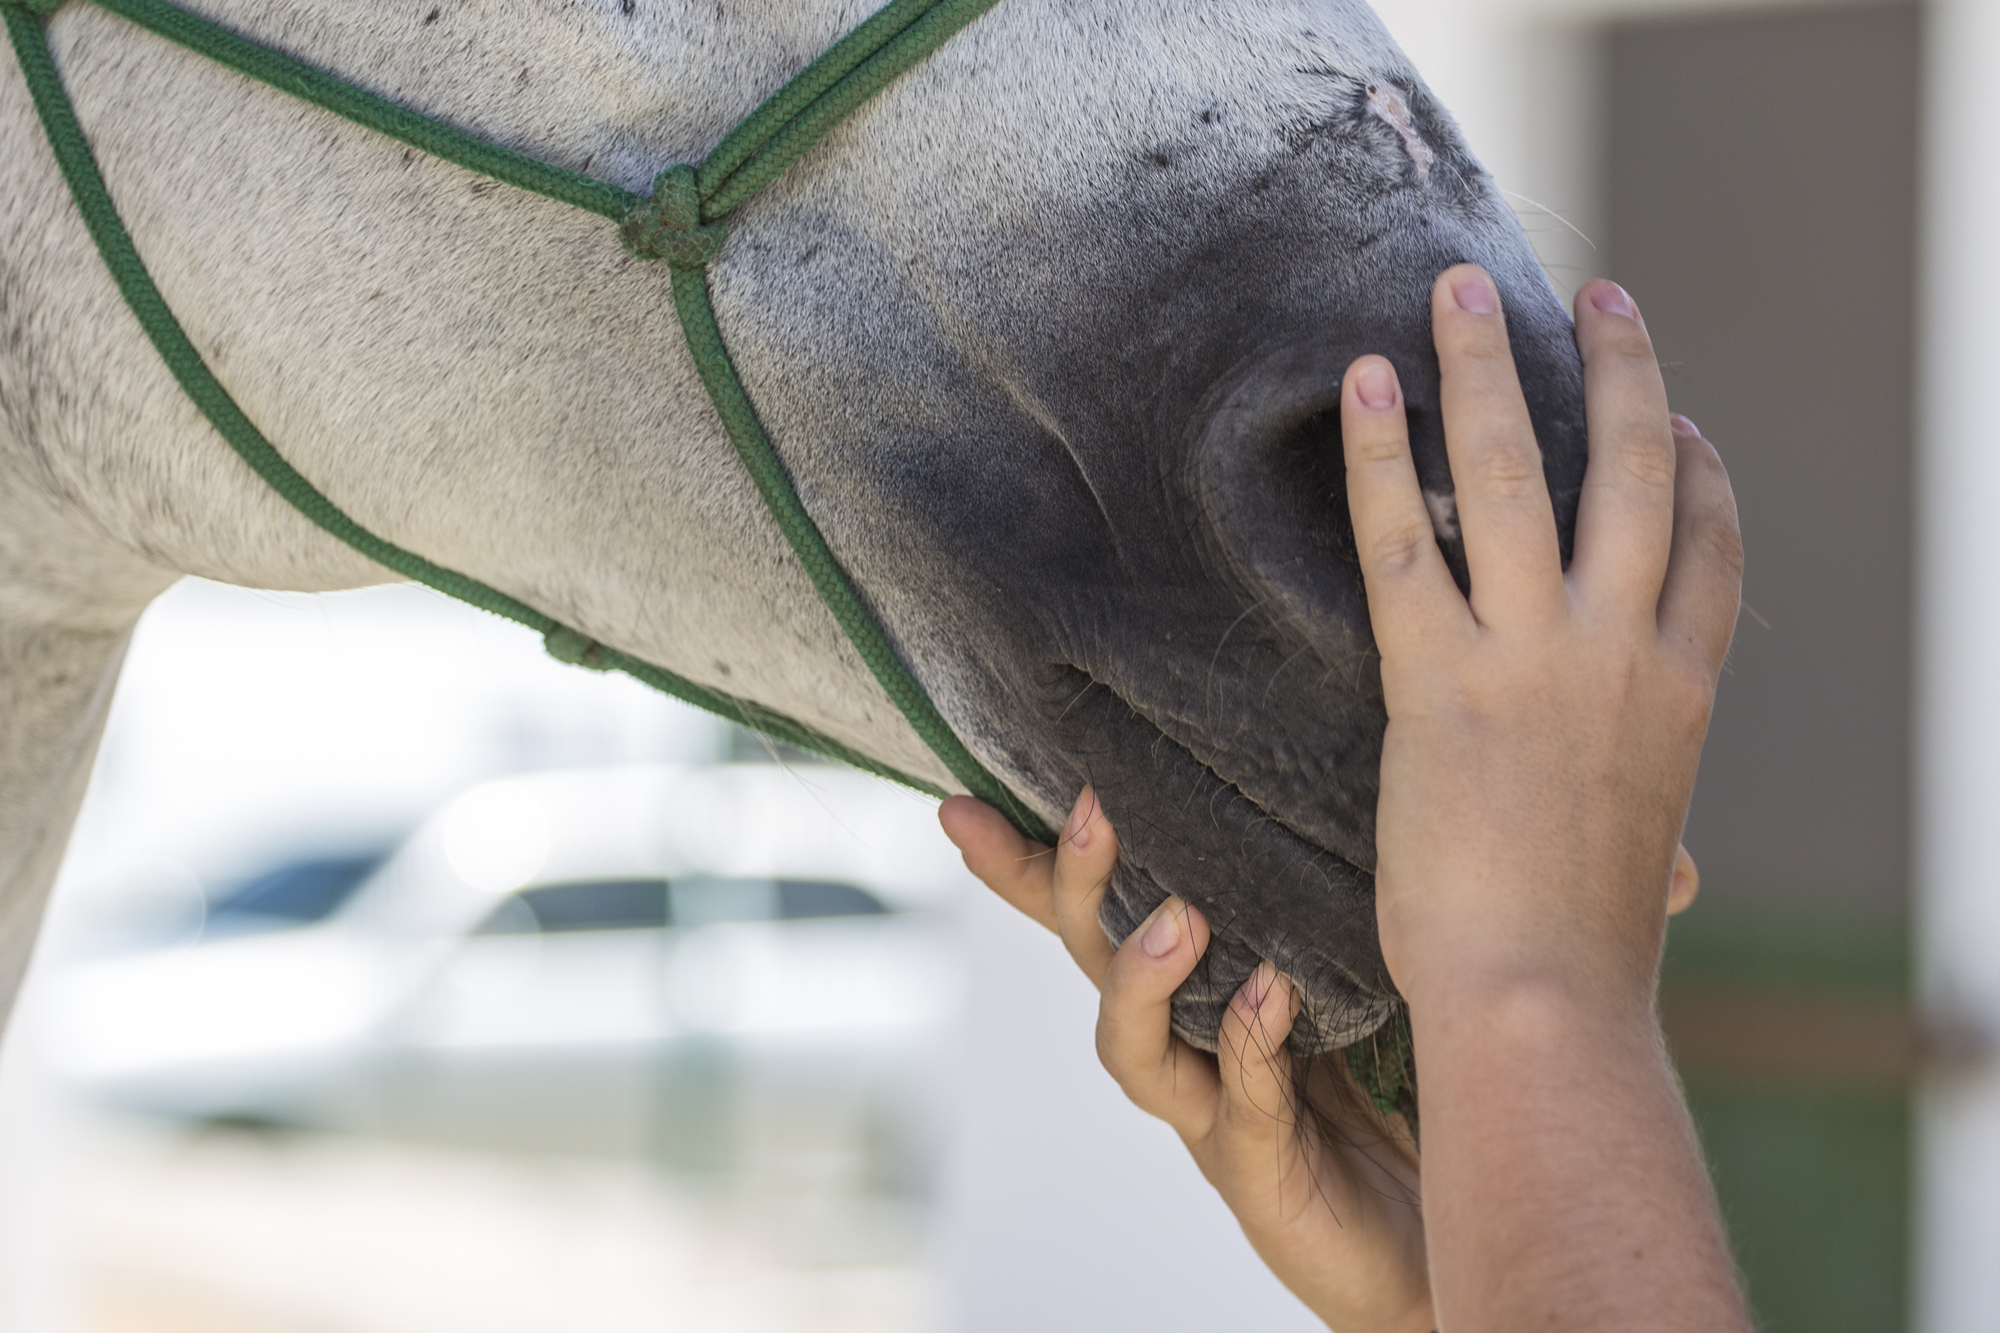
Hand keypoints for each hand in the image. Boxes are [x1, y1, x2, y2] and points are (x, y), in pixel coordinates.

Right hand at [941, 790, 1433, 1332]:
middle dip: (1075, 887)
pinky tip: (1267, 992)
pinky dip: (1248, 1048)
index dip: (1029, 867)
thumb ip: (1317, 914)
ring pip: (1136, 1051)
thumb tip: (1310, 803)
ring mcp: (1212, 1118)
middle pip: (1094, 965)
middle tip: (1092, 812)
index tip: (964, 808)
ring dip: (1144, 977)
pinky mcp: (1262, 1176)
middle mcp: (1183, 1054)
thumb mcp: (1356, 981)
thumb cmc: (1395, 1101)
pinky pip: (1243, 1108)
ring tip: (1180, 915)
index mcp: (1192, 996)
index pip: (1094, 923)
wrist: (1433, 1239)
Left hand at [1342, 269, 1739, 1013]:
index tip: (1680, 422)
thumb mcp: (1641, 866)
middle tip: (1598, 296)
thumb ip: (1653, 830)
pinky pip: (1401, 538)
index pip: (1710, 550)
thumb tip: (1672, 860)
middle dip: (1619, 371)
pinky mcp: (1437, 677)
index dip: (1699, 473)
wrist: (1540, 999)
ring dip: (1487, 369)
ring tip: (1456, 289)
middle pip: (1634, 475)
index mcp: (1679, 696)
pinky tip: (1361, 384)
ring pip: (1518, 474)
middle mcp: (1621, 653)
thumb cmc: (1580, 955)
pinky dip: (1378, 455)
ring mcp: (1533, 656)